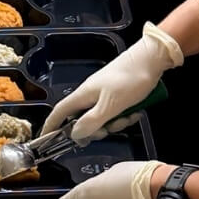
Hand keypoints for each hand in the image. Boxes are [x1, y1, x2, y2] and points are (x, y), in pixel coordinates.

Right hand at [42, 22, 183, 142]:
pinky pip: (116, 113)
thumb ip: (92, 121)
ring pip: (103, 119)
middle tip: (111, 127)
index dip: (51, 125)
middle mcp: (91, 95)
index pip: (60, 112)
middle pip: (84, 120)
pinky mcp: (118, 95)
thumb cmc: (130, 79)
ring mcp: (105, 94)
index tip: (46, 139)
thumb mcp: (111, 105)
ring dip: (116, 122)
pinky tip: (136, 111)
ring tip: (130, 115)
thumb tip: (74, 134)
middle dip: (98, 129)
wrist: (152, 59)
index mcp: (84, 94)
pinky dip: (125, 115)